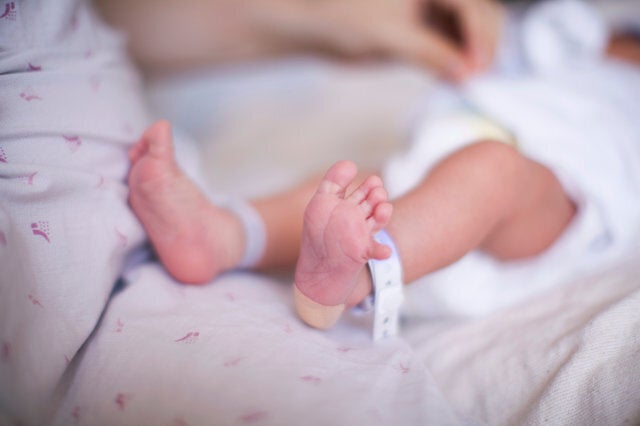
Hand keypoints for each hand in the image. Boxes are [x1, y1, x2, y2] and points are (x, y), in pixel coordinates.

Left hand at [277, 0, 503, 81]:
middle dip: (483, 45)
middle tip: (476, 78)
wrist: (319, 29)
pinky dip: (458, 62)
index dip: (478, 35)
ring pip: (470, 31)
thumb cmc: (344, 21)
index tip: (476, 66)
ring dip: (473, 55)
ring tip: (469, 82)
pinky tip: (457, 79)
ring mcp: (433, 11)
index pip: (468, 4)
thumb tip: (465, 72)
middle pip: (479, 14)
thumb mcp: (388, 37)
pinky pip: (454, 45)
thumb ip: (428, 52)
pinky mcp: (427, 31)